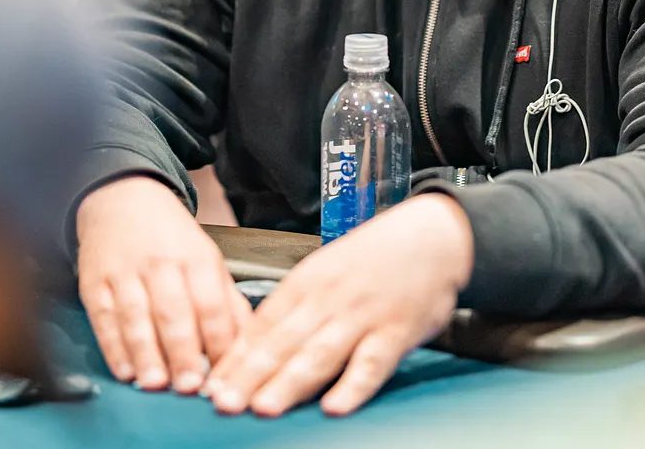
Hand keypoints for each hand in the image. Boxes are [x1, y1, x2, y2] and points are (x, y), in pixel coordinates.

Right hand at [76, 176, 252, 393]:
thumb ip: (226, 302)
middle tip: (189, 386)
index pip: (211, 303)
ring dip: (146, 355)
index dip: (217, 340)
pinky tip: (125, 370)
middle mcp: (161, 264)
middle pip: (173, 312)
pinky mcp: (94, 283)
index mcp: (196, 257)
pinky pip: (104, 318)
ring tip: (156, 384)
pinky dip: (113, 347)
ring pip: (136, 318)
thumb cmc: (169, 236)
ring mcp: (125, 273)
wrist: (121, 198)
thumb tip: (246, 342)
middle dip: (182, 352)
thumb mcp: (206, 258)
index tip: (223, 373)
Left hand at [204, 193, 473, 416]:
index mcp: (308, 282)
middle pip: (283, 343)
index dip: (236, 357)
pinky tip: (334, 407)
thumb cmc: (376, 258)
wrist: (433, 235)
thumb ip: (296, 308)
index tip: (212, 384)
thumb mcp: (327, 271)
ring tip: (264, 407)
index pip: (264, 324)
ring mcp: (362, 316)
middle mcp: (330, 299)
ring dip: (289, 383)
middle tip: (223, 403)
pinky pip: (372, 364)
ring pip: (319, 354)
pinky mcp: (396, 332)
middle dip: (250, 376)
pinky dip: (353, 386)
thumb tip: (256, 347)